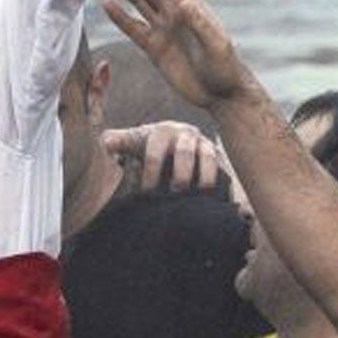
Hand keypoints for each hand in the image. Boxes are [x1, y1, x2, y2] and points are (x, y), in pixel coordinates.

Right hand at [102, 0, 251, 110]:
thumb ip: (201, 24)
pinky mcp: (154, 47)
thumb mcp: (217, 45)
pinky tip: (106, 3)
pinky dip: (120, 16)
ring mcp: (163, 28)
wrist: (221, 95)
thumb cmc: (225, 68)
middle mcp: (175, 11)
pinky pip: (133, 27)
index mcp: (190, 4)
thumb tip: (185, 3)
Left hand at [103, 121, 230, 193]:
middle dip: (180, 172)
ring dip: (206, 176)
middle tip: (175, 190)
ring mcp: (206, 146)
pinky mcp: (221, 159)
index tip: (146, 191)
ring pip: (210, 158)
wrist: (177, 137)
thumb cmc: (151, 142)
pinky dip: (230, 187)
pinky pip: (227, 171)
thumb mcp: (135, 140)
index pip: (155, 150)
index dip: (150, 171)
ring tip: (201, 193)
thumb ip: (118, 141)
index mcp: (163, 132)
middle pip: (185, 152)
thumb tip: (104, 143)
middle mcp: (187, 136)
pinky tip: (233, 205)